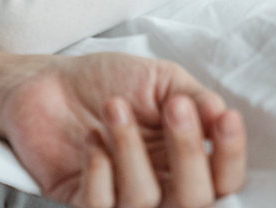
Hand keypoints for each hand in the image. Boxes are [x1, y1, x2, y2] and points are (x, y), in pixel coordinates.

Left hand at [0, 45, 245, 206]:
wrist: (46, 82)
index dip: (230, 155)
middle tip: (172, 107)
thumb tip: (222, 117)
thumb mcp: (161, 80)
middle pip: (194, 200)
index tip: (223, 118)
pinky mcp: (82, 202)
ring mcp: (121, 199)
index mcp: (183, 161)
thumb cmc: (106, 81)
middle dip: (188, 151)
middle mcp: (159, 186)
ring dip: (131, 149)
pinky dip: (98, 173)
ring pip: (145, 203)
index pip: (223, 180)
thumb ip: (196, 99)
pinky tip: (92, 141)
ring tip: (114, 107)